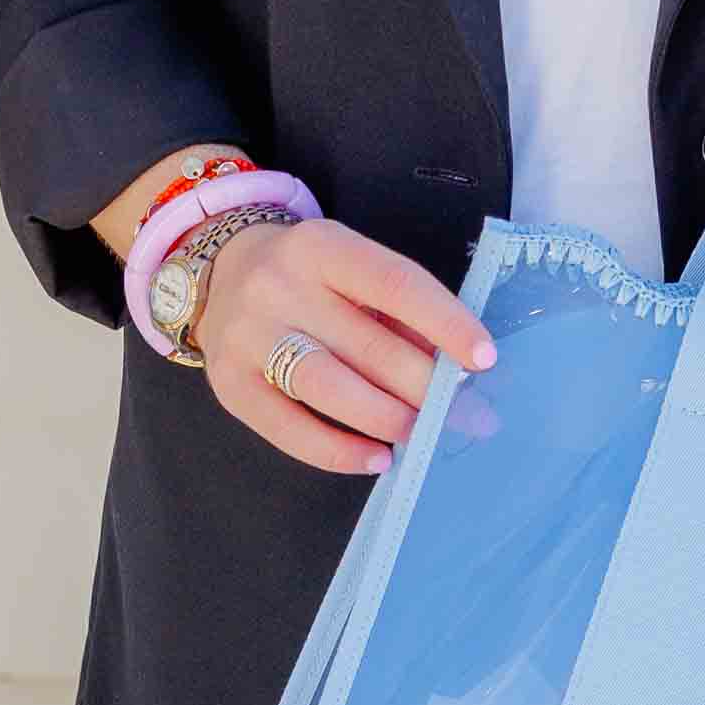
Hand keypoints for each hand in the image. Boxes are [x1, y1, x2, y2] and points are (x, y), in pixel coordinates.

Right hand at [194, 212, 493, 476]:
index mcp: (322, 247)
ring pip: (329, 387)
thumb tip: (458, 372)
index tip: (483, 358)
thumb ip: (399, 314)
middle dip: (427, 388)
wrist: (221, 276)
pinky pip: (289, 429)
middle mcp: (280, 286)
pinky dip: (339, 451)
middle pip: (367, 346)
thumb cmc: (308, 279)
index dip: (445, 323)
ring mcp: (249, 337)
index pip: (395, 284)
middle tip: (468, 416)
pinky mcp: (231, 385)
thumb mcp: (351, 272)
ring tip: (421, 434)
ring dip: (387, 418)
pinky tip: (376, 458)